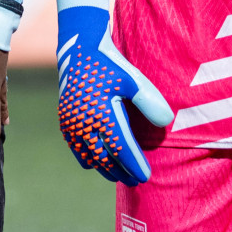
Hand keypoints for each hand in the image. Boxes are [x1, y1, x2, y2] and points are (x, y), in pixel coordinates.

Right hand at [54, 0, 172, 185]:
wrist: (79, 50)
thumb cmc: (109, 65)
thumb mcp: (134, 80)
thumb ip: (151, 102)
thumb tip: (165, 123)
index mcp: (102, 114)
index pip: (121, 149)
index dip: (134, 165)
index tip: (146, 177)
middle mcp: (84, 123)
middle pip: (105, 159)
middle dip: (121, 172)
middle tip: (135, 180)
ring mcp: (72, 123)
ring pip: (89, 157)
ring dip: (104, 168)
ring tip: (117, 174)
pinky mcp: (66, 120)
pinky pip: (77, 148)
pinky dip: (88, 158)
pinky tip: (97, 160)